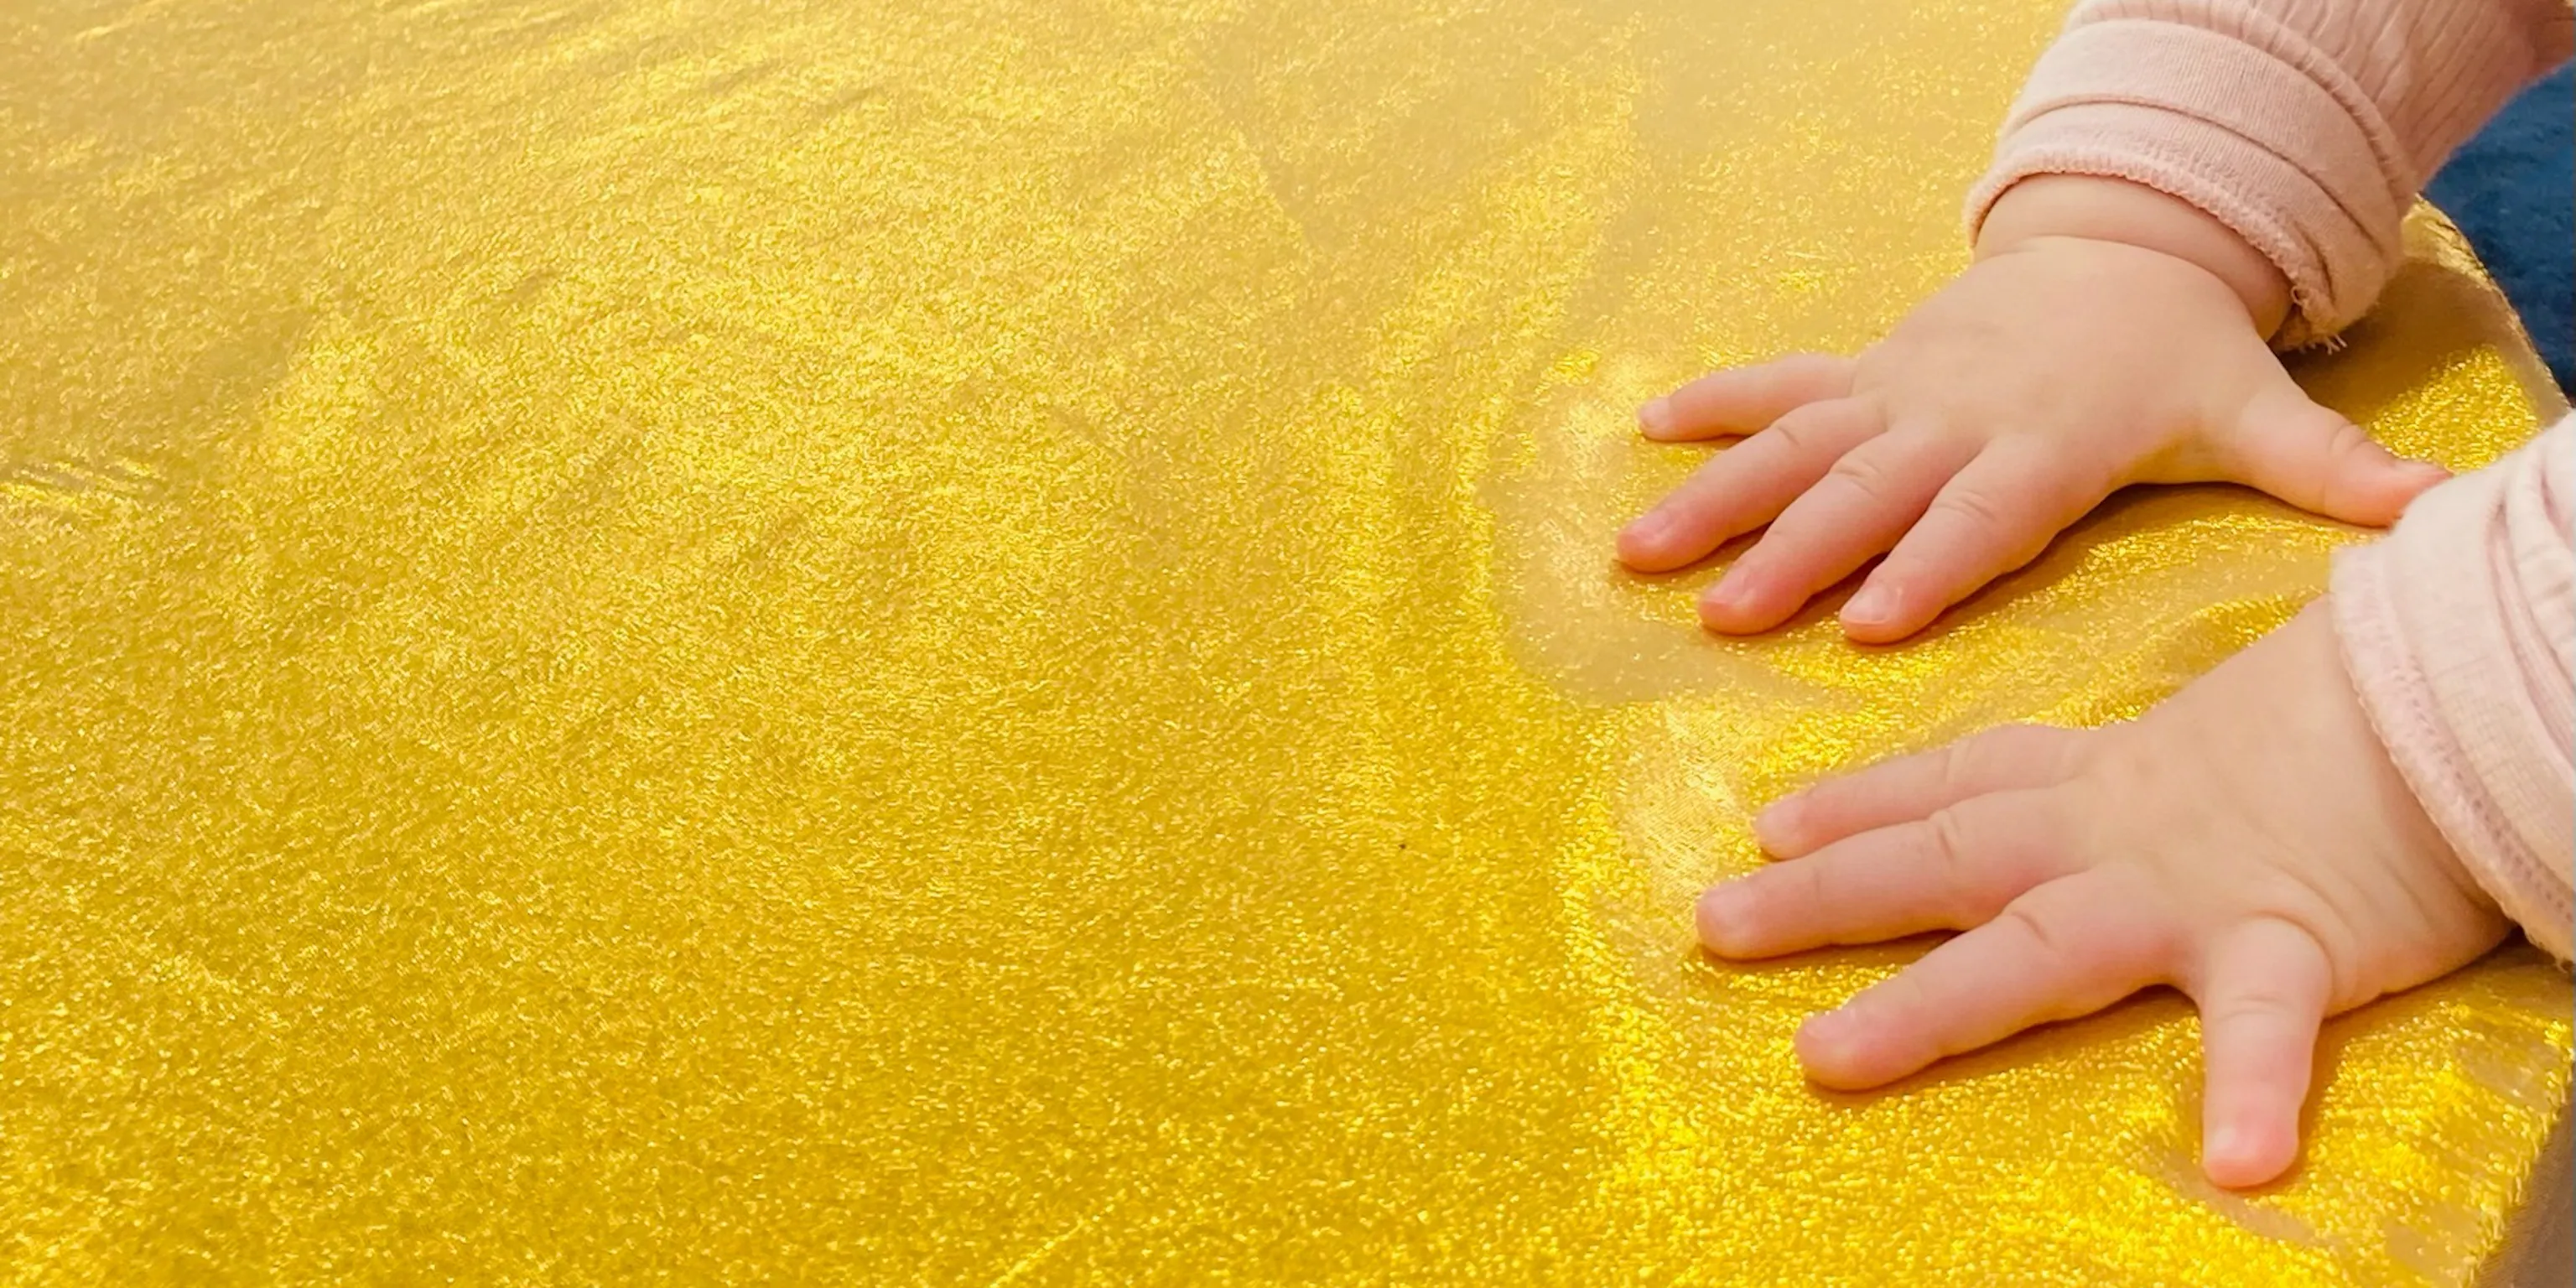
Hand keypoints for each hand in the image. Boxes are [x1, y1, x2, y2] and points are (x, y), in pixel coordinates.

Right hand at [1617, 177, 2448, 641]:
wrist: (2118, 252)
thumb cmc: (2178, 360)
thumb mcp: (2252, 414)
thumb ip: (2327, 469)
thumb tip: (2432, 509)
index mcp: (2043, 446)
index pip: (1980, 516)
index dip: (1929, 565)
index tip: (1871, 621)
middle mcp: (1956, 419)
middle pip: (1868, 493)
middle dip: (1795, 553)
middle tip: (1731, 613)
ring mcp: (1899, 391)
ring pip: (1798, 446)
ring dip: (1719, 496)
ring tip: (1640, 552)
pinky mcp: (1867, 371)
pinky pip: (1778, 383)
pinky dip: (1711, 403)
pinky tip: (1640, 430)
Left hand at [1694, 605, 2507, 1187]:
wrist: (2457, 678)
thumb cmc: (2351, 710)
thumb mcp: (2209, 738)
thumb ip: (2129, 774)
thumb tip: (2072, 803)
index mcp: (2103, 779)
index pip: (1959, 780)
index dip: (1860, 801)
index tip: (1772, 823)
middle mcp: (2115, 834)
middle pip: (1943, 859)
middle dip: (1824, 894)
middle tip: (1711, 925)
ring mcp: (2190, 893)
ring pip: (2035, 950)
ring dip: (1927, 1007)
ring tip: (1826, 1056)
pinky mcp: (2295, 943)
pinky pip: (2268, 1028)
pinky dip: (2253, 1088)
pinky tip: (2236, 1160)